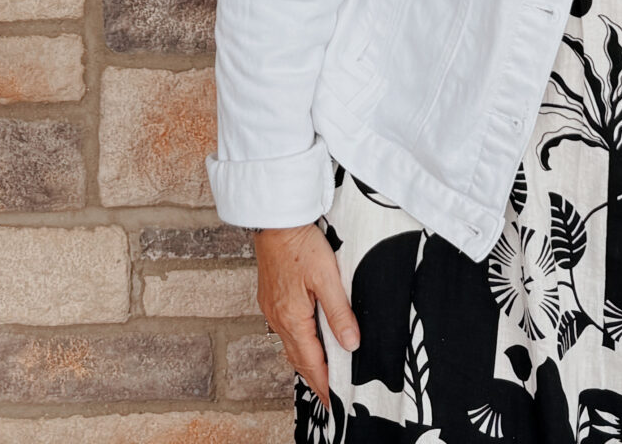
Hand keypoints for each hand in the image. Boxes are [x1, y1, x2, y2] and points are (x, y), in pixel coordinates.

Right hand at [256, 223, 357, 402]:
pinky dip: (297, 344)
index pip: (311, 362)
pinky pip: (284, 331)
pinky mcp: (270, 298)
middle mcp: (278, 318)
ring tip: (320, 374)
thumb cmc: (300, 244)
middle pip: (298, 359)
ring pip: (290, 346)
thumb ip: (339, 313)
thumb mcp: (327, 278)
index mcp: (292, 318)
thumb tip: (351, 344)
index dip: (325, 384)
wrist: (274, 219)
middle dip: (315, 379)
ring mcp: (271, 308)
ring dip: (305, 362)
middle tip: (330, 396)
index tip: (335, 402)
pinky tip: (306, 341)